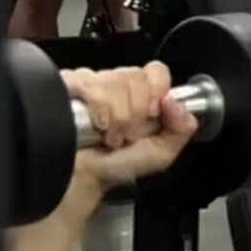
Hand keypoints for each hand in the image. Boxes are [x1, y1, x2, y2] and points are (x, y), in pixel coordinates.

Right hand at [62, 62, 197, 198]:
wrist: (85, 179)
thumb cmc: (117, 166)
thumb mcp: (161, 152)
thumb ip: (182, 128)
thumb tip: (175, 102)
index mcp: (141, 94)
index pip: (155, 71)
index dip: (156, 91)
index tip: (153, 114)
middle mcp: (117, 85)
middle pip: (136, 75)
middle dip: (137, 111)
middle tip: (129, 133)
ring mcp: (91, 83)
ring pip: (114, 80)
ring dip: (117, 116)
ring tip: (112, 136)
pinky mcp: (69, 85)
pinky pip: (90, 84)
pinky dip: (99, 109)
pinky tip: (97, 126)